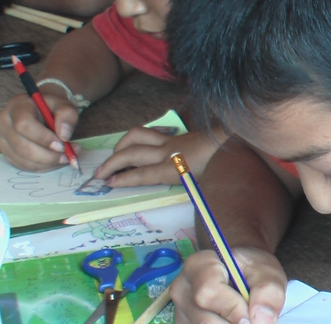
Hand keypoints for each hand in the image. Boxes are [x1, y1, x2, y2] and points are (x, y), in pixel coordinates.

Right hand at [0, 91, 78, 170]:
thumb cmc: (52, 107)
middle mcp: (4, 122)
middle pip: (22, 146)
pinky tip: (54, 161)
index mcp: (17, 106)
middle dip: (47, 156)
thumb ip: (67, 116)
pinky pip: (22, 166)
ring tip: (65, 158)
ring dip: (46, 163)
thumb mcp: (64, 105)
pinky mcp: (5, 152)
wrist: (40, 109)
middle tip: (67, 157)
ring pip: (22, 159)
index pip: (24, 124)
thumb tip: (64, 136)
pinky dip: (41, 167)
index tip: (62, 145)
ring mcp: (2, 139)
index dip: (43, 138)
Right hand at [94, 127, 225, 186]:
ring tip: (113, 157)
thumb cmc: (218, 168)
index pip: (140, 174)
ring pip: (136, 135)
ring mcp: (169, 140)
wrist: (232, 143)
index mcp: (172, 168)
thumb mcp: (201, 187)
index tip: (107, 184)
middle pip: (131, 153)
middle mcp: (166, 152)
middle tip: (98, 175)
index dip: (121, 178)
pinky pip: (149, 131)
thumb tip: (168, 199)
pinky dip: (138, 137)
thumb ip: (183, 193)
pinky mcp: (174, 134)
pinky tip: (136, 144)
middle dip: (111, 163)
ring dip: (120, 145)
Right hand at [171, 247, 286, 323]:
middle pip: (204, 320)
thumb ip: (268, 292)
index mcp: (198, 265)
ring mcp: (180, 310)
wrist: (241, 274)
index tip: (252, 316)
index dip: (233, 309)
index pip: (208, 293)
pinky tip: (232, 321)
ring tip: (244, 317)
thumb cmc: (252, 270)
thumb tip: (262, 321)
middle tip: (252, 319)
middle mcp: (182, 288)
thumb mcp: (267, 272)